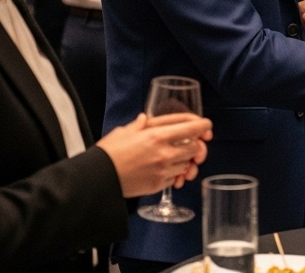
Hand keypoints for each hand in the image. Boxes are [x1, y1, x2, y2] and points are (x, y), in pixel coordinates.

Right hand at [97, 113, 212, 196]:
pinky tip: (167, 169)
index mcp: (158, 135)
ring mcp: (164, 171)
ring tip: (176, 157)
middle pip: (195, 148)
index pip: (192, 128)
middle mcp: (165, 153)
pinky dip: (176, 173)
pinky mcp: (159, 185)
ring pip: (188, 164)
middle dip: (196, 144)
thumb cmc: (110, 151)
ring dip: (186, 160)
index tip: (206, 125)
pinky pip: (176, 178)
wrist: (99, 178)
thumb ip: (142, 124)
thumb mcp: (125, 131)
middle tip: (192, 143)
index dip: (203, 125)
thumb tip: (146, 119)